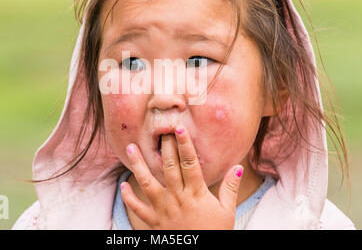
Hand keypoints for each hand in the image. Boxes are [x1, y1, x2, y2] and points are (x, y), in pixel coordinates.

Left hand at [121, 125, 242, 229]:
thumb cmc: (215, 233)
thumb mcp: (227, 211)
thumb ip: (230, 188)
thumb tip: (238, 167)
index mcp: (196, 194)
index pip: (190, 163)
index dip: (184, 144)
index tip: (179, 128)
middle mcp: (178, 198)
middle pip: (169, 167)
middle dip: (164, 147)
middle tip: (159, 129)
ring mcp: (163, 210)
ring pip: (148, 183)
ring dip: (138, 165)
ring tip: (131, 148)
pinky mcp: (154, 222)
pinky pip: (138, 209)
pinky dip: (129, 197)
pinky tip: (123, 184)